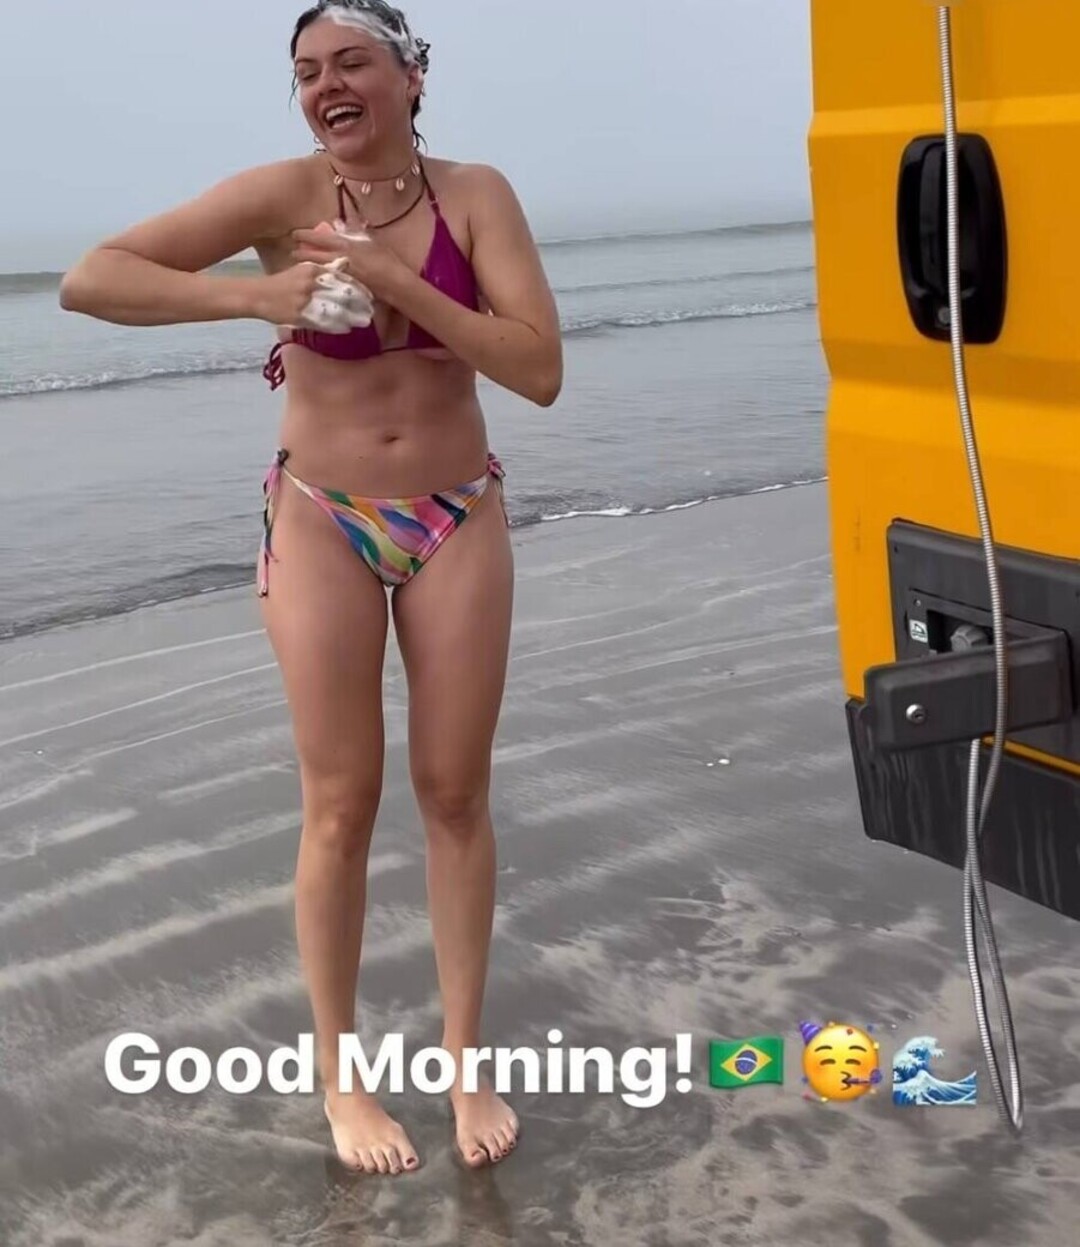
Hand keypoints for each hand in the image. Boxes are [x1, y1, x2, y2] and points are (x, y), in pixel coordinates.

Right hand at [250, 259, 372, 332]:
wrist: (257, 295)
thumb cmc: (282, 283)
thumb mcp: (302, 270)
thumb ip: (324, 269)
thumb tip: (345, 264)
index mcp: (312, 269)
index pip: (341, 278)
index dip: (358, 288)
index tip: (371, 295)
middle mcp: (310, 283)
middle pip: (341, 294)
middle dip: (359, 304)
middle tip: (371, 311)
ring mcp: (305, 300)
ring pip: (335, 309)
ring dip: (352, 317)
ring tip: (364, 322)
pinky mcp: (299, 315)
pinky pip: (322, 322)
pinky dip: (336, 326)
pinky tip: (346, 329)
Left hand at [291, 220, 404, 300]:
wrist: (394, 283)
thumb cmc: (386, 260)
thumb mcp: (372, 241)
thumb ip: (355, 231)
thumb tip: (341, 224)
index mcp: (345, 245)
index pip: (319, 238)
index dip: (305, 235)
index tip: (294, 234)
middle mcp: (339, 260)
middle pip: (313, 255)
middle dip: (300, 253)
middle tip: (292, 252)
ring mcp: (340, 275)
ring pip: (317, 268)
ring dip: (307, 266)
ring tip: (299, 265)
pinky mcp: (343, 287)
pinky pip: (326, 280)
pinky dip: (319, 277)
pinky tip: (314, 278)